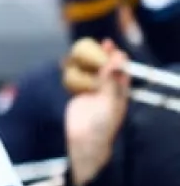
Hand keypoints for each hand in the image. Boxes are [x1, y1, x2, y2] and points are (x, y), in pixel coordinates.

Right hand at [65, 39, 129, 185]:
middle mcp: (107, 88)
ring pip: (89, 71)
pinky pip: (75, 80)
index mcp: (120, 89)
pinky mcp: (78, 96)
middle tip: (94, 44)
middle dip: (99, 54)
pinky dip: (71, 72)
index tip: (109, 45)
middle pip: (104, 66)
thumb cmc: (102, 126)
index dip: (115, 55)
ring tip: (77, 51)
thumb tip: (115, 62)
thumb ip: (111, 82)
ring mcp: (92, 91)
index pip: (120, 67)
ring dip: (84, 61)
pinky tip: (65, 64)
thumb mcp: (110, 102)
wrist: (85, 142)